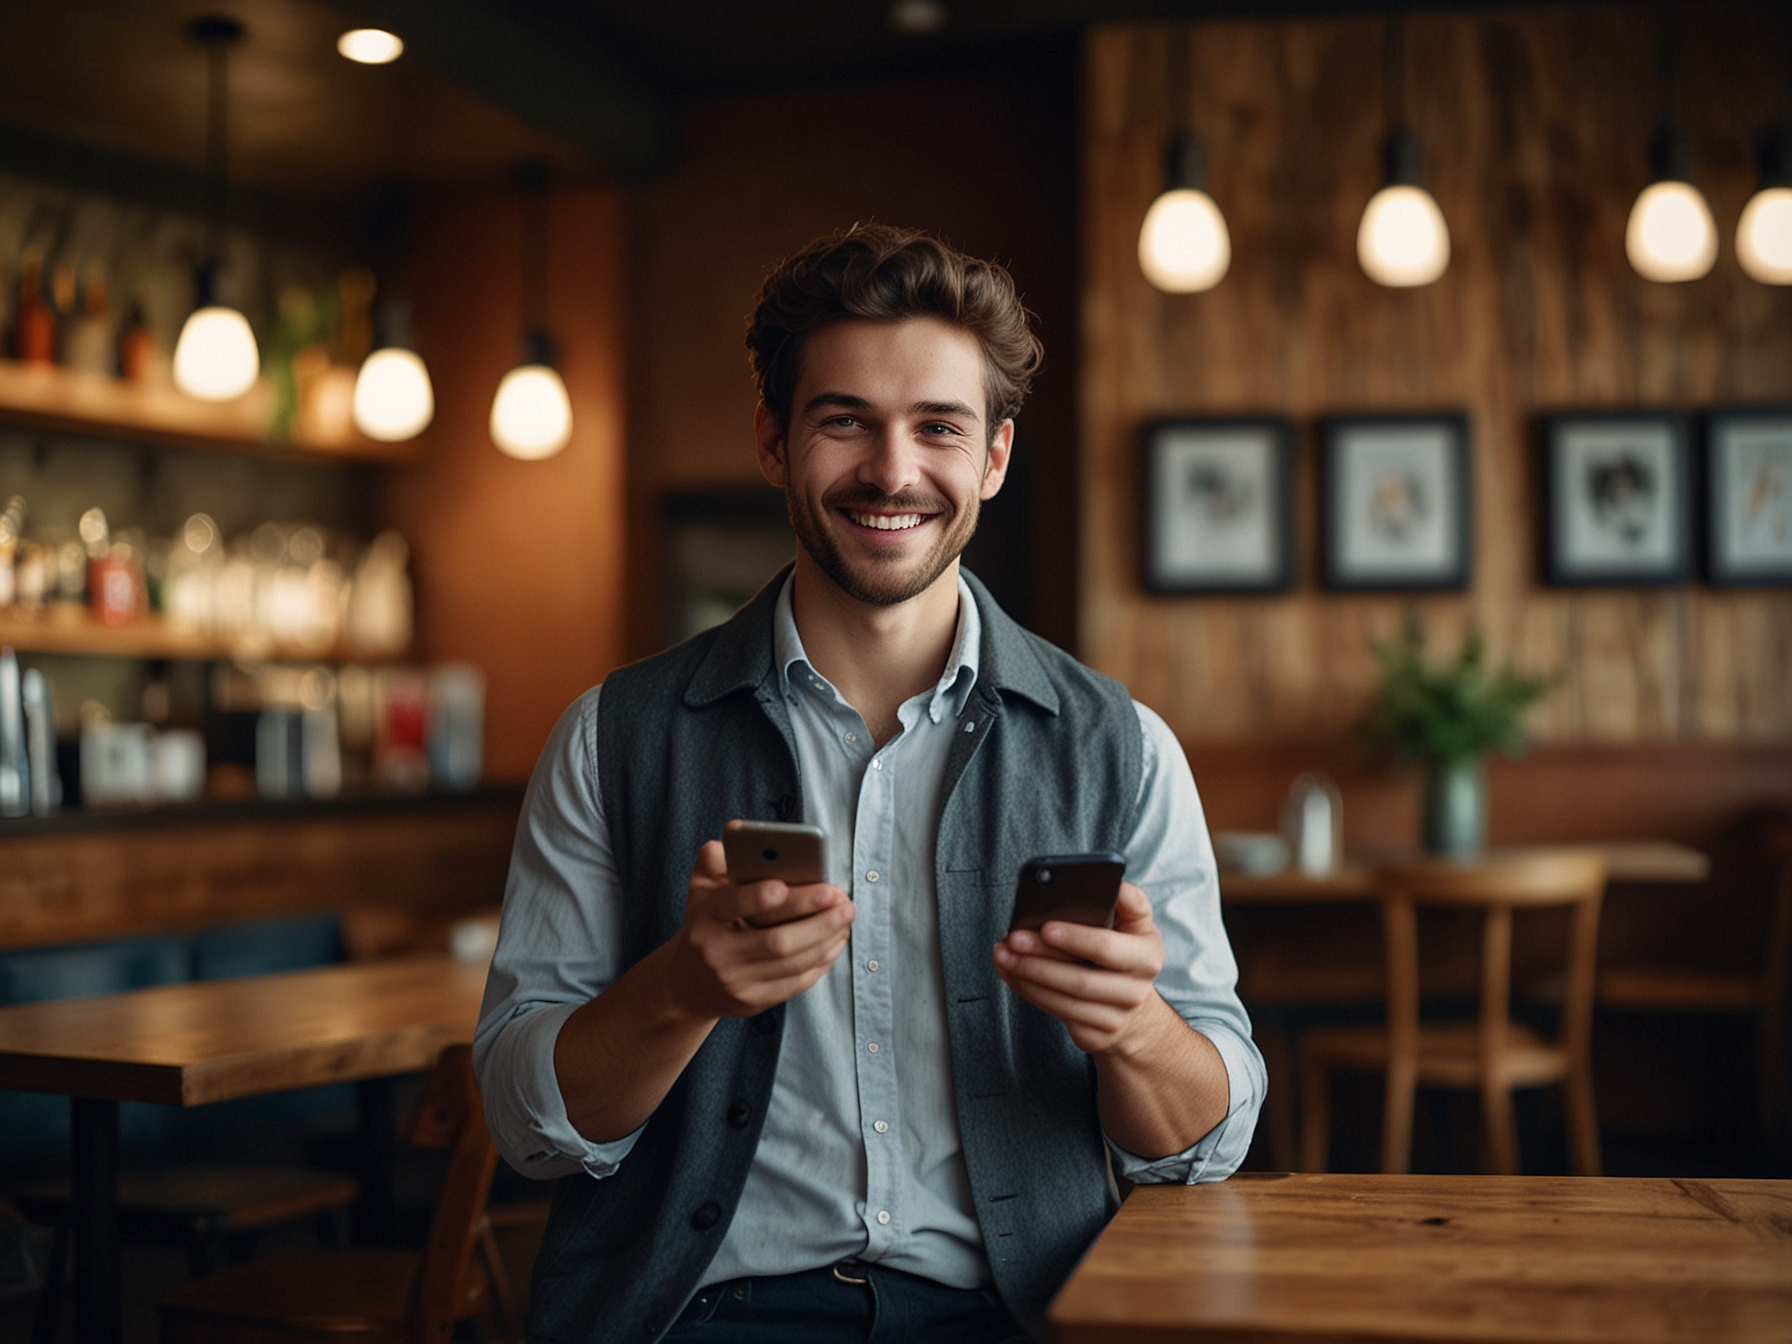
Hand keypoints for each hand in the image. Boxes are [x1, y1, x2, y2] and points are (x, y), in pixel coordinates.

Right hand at [661, 836, 852, 1020]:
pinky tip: (836, 940)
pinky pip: (796, 982)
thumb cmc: (705, 922)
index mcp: (704, 918)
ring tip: (846, 914)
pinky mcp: (754, 1001)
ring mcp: (737, 982)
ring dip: (826, 938)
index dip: (756, 897)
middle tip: (841, 897)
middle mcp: (718, 953)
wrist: (689, 983)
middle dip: (814, 919)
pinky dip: (822, 960)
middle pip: (775, 941)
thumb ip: (716, 859)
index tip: (783, 885)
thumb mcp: (700, 889)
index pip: (730, 906)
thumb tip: (737, 829)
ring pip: (792, 963)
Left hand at [992, 881, 1168, 1056]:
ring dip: (1027, 976)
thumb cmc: (1128, 955)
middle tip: (1011, 939)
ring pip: (1063, 1000)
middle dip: (1040, 958)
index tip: (1045, 926)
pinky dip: (1028, 991)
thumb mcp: (1138, 926)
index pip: (1106, 947)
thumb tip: (1114, 884)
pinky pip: (1055, 1012)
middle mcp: (1135, 991)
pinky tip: (1011, 973)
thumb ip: (1130, 902)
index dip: (1076, 938)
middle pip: (1079, 978)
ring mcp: (1116, 1018)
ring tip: (1003, 954)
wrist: (1137, 1013)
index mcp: (1147, 956)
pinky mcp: (1095, 1035)